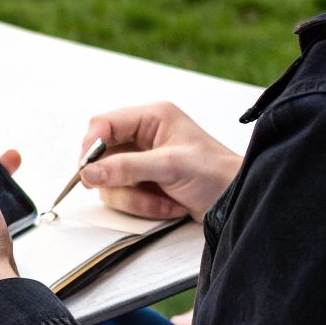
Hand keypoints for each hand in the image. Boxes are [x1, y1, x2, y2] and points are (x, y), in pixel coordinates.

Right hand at [81, 102, 241, 220]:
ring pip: (110, 181)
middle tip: (131, 188)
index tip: (88, 170)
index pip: (104, 124)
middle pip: (103, 156)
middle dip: (118, 179)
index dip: (91, 146)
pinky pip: (124, 196)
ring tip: (163, 201)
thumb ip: (127, 168)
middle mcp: (144, 137)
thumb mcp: (169, 166)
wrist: (237, 202)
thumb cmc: (216, 174)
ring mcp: (143, 162)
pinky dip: (143, 206)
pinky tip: (168, 206)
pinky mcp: (145, 184)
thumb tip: (90, 172)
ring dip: (135, 198)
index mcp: (152, 118)